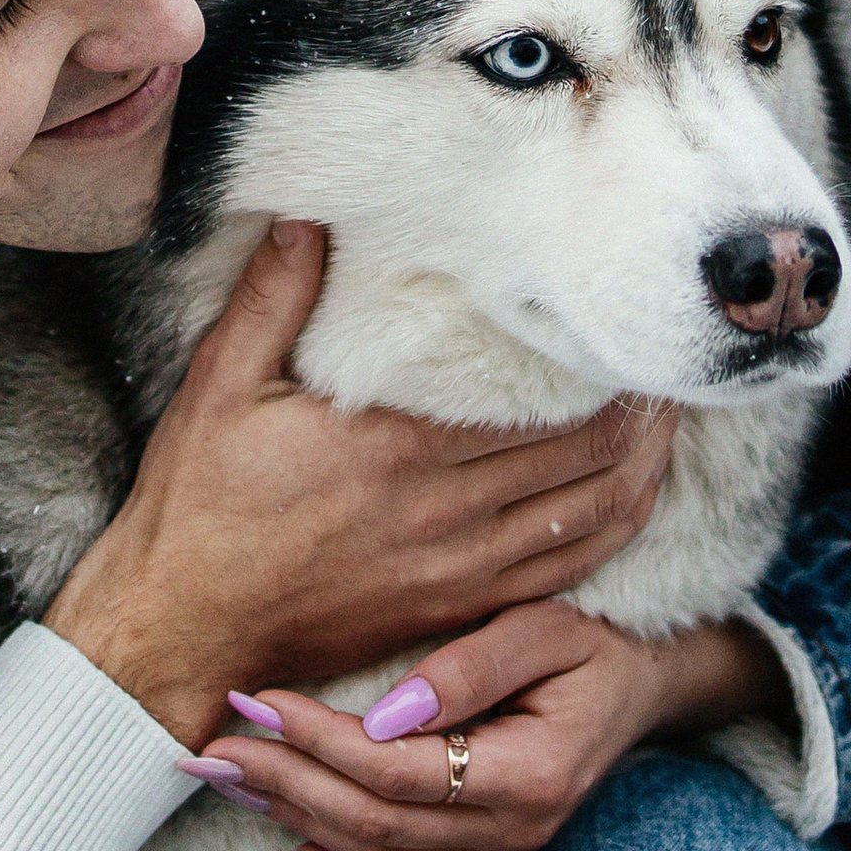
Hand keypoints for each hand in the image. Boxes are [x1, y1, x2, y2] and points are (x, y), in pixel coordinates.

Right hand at [44, 224, 677, 749]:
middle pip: (588, 459)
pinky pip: (565, 574)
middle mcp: (444, 514)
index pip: (539, 405)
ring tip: (667, 420)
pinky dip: (611, 530)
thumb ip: (274, 298)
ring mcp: (458, 572)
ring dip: (642, 468)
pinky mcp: (456, 610)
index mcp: (396, 451)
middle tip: (671, 362)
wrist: (178, 634)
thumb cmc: (194, 511)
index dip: (602, 370)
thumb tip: (312, 215)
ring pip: (592, 519)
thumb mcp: (219, 388)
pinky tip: (627, 498)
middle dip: (641, 410)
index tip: (629, 324)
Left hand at [194, 603, 791, 850]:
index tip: (257, 701)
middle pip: (372, 822)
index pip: (395, 771)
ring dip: (293, 819)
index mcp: (528, 775)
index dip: (318, 741)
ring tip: (225, 781)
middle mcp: (511, 829)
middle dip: (283, 783)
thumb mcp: (547, 629)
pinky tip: (287, 846)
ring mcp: (499, 849)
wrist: (650, 686)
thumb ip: (470, 668)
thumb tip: (384, 713)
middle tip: (208, 746)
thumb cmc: (598, 643)